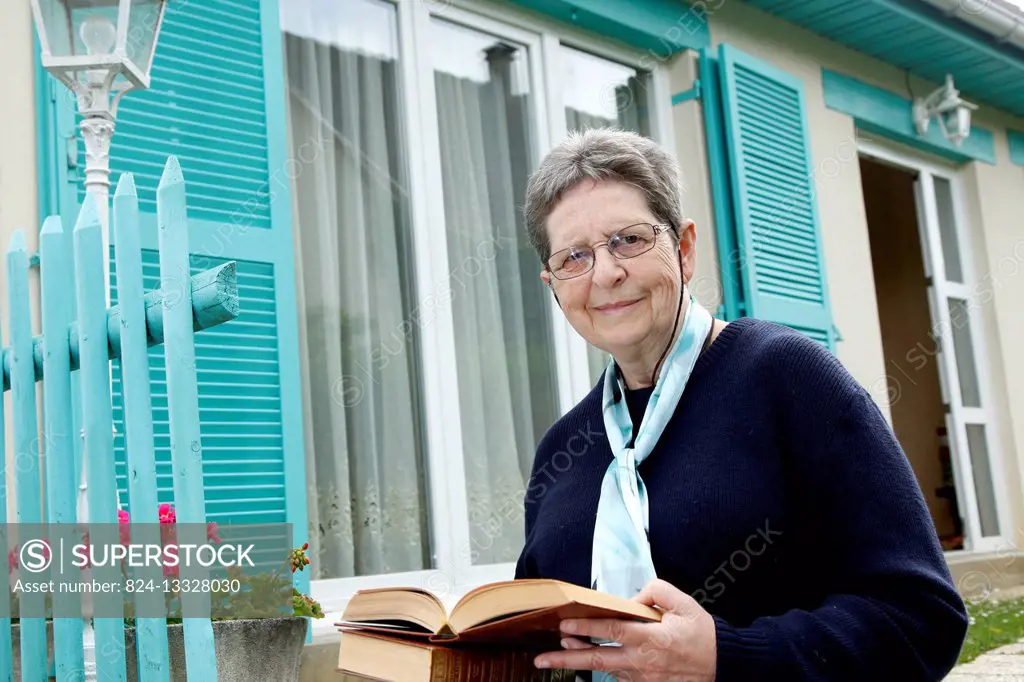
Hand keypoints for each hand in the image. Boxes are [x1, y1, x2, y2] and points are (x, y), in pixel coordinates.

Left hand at [534, 579, 716, 680]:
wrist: (723, 665)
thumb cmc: (702, 634)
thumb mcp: (683, 603)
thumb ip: (656, 591)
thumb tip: (631, 598)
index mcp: (651, 638)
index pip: (610, 631)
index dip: (586, 628)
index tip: (564, 625)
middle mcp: (643, 661)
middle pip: (597, 660)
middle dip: (566, 659)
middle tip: (542, 658)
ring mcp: (643, 678)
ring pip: (604, 670)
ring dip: (580, 662)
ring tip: (558, 654)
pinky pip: (620, 678)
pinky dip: (603, 669)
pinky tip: (589, 661)